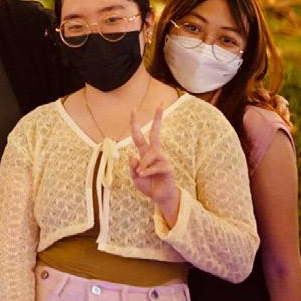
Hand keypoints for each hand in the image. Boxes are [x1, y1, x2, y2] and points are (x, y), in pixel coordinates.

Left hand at [129, 106, 179, 224]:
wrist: (160, 197)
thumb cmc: (148, 185)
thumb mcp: (135, 177)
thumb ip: (132, 167)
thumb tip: (132, 156)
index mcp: (144, 152)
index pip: (138, 135)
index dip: (135, 123)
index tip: (133, 109)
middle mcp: (154, 152)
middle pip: (156, 132)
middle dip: (158, 118)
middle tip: (160, 103)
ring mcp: (162, 159)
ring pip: (150, 155)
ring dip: (143, 165)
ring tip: (141, 174)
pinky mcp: (168, 167)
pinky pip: (155, 166)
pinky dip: (148, 171)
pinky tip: (144, 176)